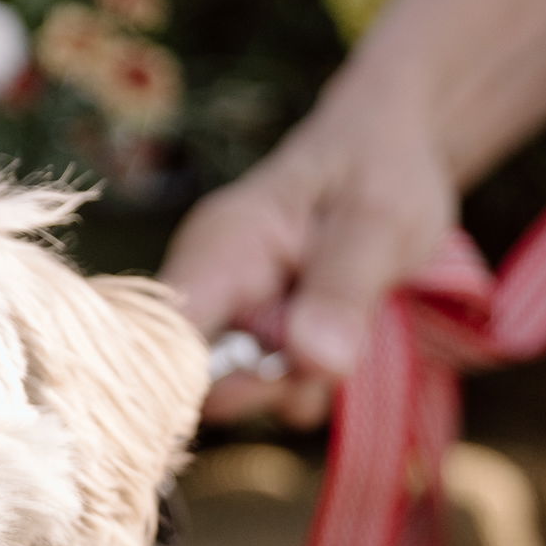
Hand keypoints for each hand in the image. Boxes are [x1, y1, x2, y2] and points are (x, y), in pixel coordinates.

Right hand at [163, 72, 458, 423]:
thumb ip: (344, 291)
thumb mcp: (379, 224)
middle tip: (331, 354)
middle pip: (191, 380)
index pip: (160, 338)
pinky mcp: (249, 339)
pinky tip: (337, 343)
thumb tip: (316, 363)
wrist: (385, 154)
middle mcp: (204, 288)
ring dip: (292, 385)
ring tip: (345, 334)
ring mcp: (226, 317)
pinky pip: (259, 389)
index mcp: (218, 251)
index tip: (264, 380)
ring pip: (229, 392)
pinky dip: (301, 384)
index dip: (185, 384)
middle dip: (262, 387)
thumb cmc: (377, 171)